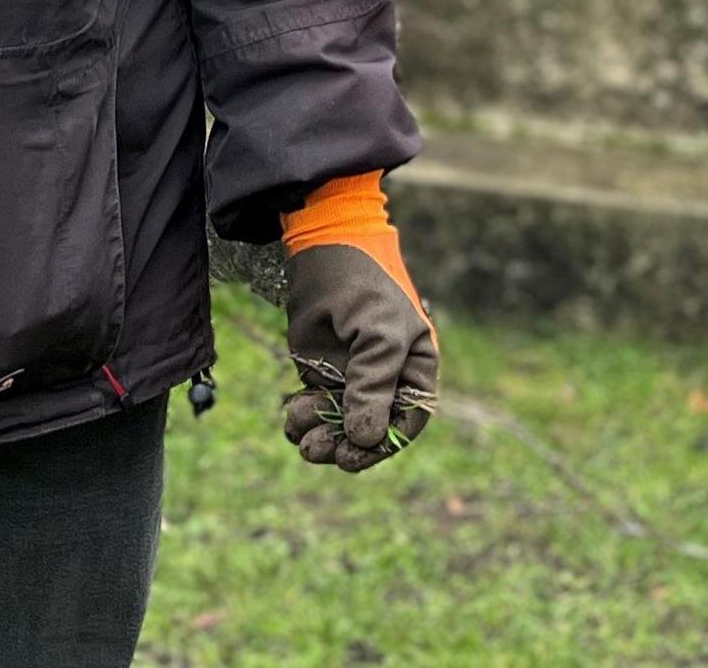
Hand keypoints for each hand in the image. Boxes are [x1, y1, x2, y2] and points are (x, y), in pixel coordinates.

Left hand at [278, 173, 438, 471]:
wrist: (321, 251)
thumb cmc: (363, 286)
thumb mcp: (378, 333)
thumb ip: (374, 384)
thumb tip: (366, 438)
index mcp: (415, 369)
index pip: (408, 420)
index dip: (383, 445)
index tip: (354, 457)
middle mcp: (386, 380)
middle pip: (371, 431)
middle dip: (344, 446)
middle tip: (317, 450)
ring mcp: (352, 379)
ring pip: (340, 427)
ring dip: (321, 438)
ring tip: (301, 435)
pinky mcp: (321, 376)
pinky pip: (316, 411)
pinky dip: (304, 421)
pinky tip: (293, 417)